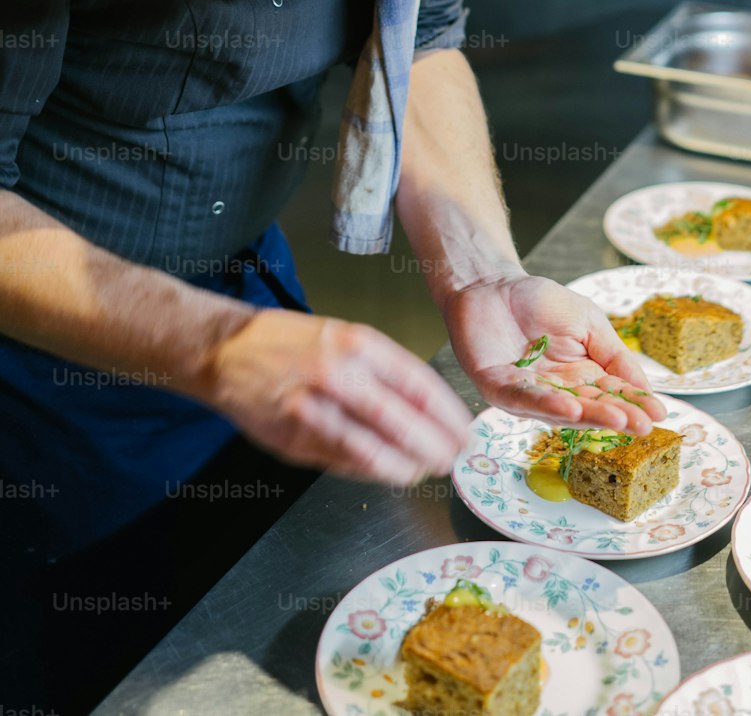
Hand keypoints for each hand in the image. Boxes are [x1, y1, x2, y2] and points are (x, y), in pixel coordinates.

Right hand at [201, 309, 472, 483]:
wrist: (228, 351)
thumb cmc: (288, 342)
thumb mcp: (341, 335)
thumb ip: (379, 369)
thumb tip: (423, 407)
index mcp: (355, 342)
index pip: (416, 381)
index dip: (446, 412)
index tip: (463, 428)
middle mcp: (336, 372)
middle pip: (399, 418)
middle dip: (434, 444)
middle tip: (454, 457)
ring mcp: (313, 407)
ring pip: (371, 448)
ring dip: (405, 465)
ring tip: (425, 470)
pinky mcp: (293, 437)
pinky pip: (342, 460)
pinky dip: (370, 470)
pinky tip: (388, 472)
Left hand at [444, 272, 668, 435]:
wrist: (493, 284)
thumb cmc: (540, 303)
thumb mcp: (590, 323)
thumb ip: (615, 356)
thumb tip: (646, 388)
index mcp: (582, 377)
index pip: (613, 395)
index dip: (636, 403)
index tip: (659, 413)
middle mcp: (558, 392)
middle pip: (590, 408)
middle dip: (617, 416)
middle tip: (642, 425)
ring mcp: (528, 394)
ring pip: (560, 410)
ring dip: (588, 416)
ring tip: (616, 419)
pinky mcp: (497, 387)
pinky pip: (523, 398)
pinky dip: (546, 404)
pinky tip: (570, 406)